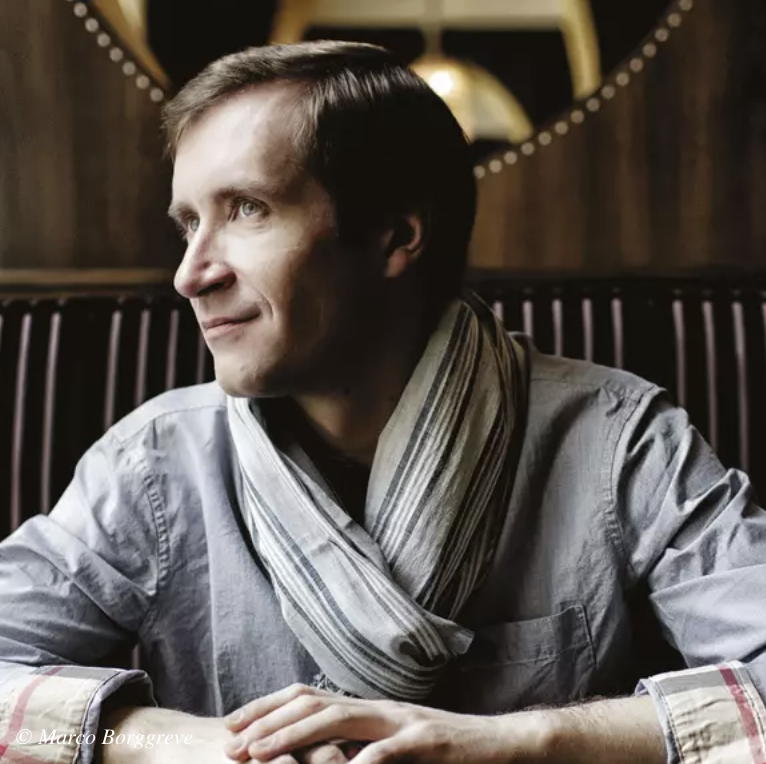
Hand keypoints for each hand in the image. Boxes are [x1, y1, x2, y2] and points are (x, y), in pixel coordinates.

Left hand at [222, 683, 542, 762]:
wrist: (498, 743)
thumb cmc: (441, 749)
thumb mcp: (391, 744)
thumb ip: (356, 744)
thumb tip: (316, 755)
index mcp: (367, 707)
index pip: (307, 696)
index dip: (267, 708)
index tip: (233, 726)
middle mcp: (378, 706)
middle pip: (313, 702)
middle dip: (268, 723)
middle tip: (230, 744)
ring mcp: (402, 720)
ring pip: (339, 720)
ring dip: (294, 737)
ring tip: (261, 756)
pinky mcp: (428, 740)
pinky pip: (388, 751)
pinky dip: (361, 762)